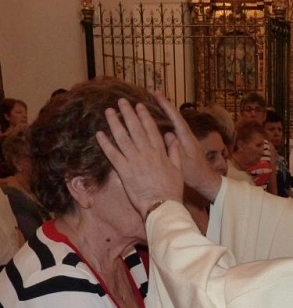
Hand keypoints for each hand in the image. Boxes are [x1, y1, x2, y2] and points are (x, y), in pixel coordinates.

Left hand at [96, 98, 183, 218]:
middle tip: (121, 102)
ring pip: (122, 138)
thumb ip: (174, 152)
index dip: (144, 116)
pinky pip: (113, 154)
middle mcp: (146, 153)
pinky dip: (105, 144)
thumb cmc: (171, 190)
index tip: (139, 106)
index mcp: (159, 152)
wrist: (162, 205)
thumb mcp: (178, 169)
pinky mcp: (124, 171)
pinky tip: (99, 134)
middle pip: (135, 129)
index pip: (150, 129)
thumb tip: (172, 137)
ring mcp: (134, 161)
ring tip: (109, 112)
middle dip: (127, 114)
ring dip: (115, 123)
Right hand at [153, 92, 222, 202]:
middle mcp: (187, 136)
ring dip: (166, 113)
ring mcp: (187, 140)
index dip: (166, 106)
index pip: (176, 118)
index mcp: (186, 138)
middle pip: (175, 116)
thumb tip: (168, 133)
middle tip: (153, 95)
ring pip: (175, 122)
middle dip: (165, 105)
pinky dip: (167, 122)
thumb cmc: (194, 174)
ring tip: (155, 104)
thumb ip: (176, 148)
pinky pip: (174, 129)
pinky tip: (159, 122)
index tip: (157, 94)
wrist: (205, 181)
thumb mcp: (183, 163)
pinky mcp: (185, 145)